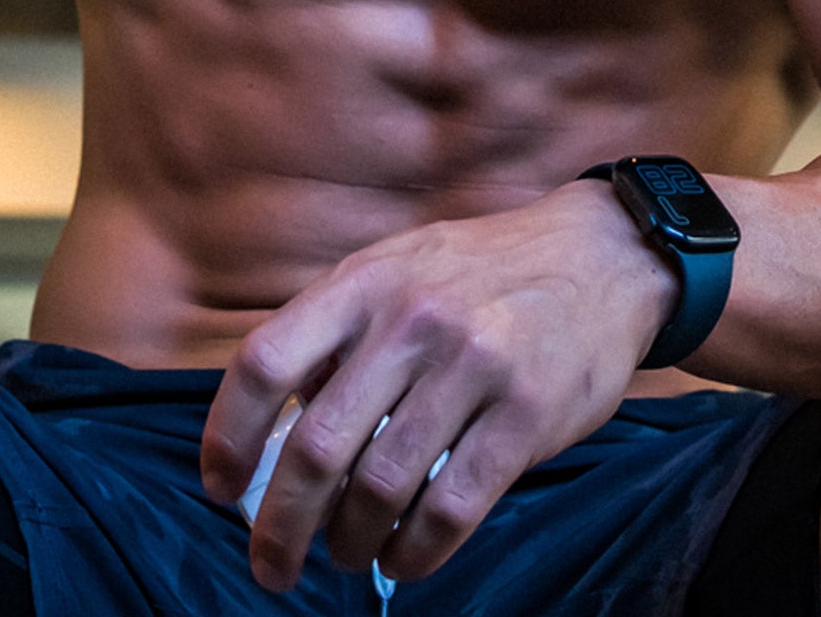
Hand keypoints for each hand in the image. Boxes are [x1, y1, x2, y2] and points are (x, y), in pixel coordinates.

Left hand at [199, 181, 676, 591]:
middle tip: (272, 565)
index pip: (265, 362)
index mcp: (364, 282)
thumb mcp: (397, 267)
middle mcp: (411, 321)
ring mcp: (472, 367)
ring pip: (380, 488)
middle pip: (316, 446)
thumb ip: (336, 330)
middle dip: (280, 526)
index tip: (220, 488)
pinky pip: (451, 509)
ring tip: (346, 555)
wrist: (600, 255)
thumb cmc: (479, 271)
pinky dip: (414, 554)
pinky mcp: (526, 415)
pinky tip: (402, 559)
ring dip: (348, 543)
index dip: (228, 436)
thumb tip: (273, 425)